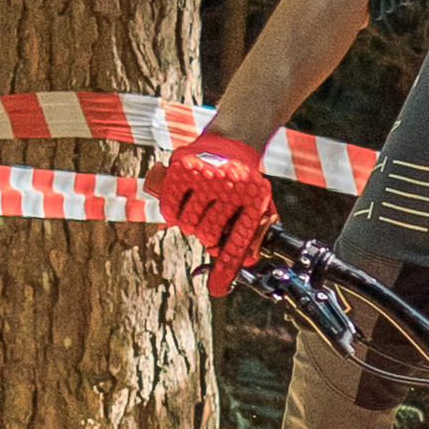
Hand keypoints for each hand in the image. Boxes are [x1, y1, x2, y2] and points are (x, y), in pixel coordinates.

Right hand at [148, 126, 275, 295]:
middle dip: (207, 238)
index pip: (238, 241)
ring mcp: (205, 177)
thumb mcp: (258, 204)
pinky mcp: (183, 169)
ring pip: (188, 223)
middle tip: (208, 228)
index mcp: (253, 198)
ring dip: (190, 225)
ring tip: (197, 214)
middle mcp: (230, 187)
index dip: (227, 266)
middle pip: (208, 234)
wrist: (234, 140)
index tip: (218, 288)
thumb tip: (246, 263)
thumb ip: (253, 232)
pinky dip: (172, 214)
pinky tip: (179, 210)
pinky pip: (170, 207)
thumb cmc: (244, 180)